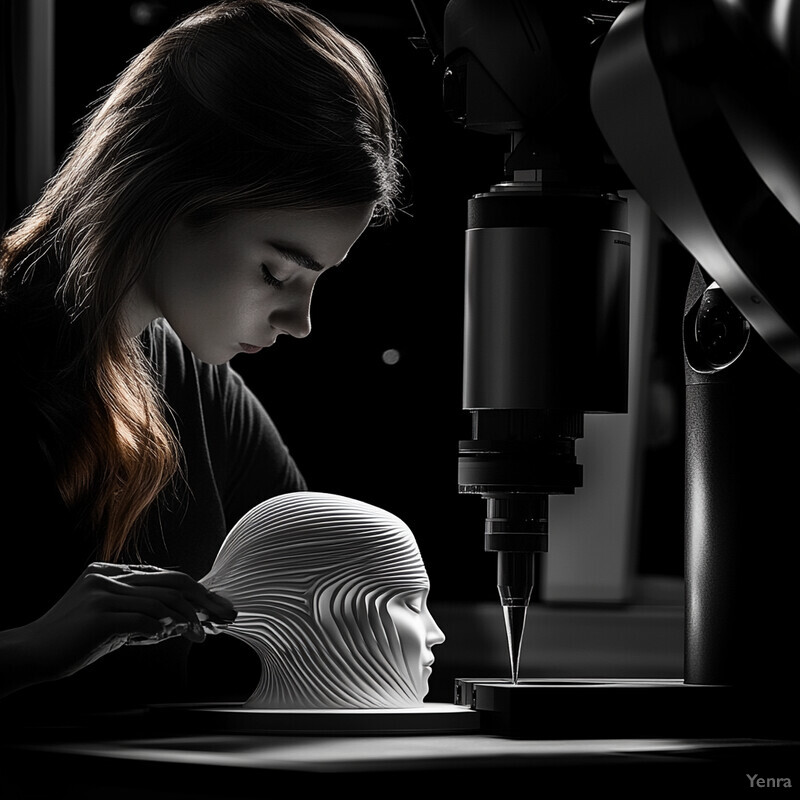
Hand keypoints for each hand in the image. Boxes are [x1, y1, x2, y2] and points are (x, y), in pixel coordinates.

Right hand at [24, 562, 236, 682]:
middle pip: (173, 581)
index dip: (198, 592)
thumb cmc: (74, 642)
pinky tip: (166, 637)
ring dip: (187, 619)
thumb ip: (146, 618)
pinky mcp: (99, 613)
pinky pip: (143, 619)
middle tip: (226, 616)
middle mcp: (109, 575)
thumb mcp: (115, 624)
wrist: (30, 655)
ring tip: (200, 635)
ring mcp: (103, 591)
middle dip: (205, 600)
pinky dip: (160, 629)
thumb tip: (187, 622)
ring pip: (163, 600)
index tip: (218, 610)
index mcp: (113, 572)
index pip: (167, 577)